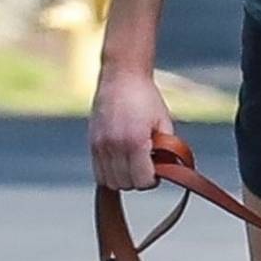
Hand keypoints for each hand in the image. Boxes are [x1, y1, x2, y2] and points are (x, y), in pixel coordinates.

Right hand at [88, 68, 175, 190]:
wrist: (122, 75)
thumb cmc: (146, 98)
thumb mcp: (164, 122)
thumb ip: (167, 148)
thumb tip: (169, 169)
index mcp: (135, 141)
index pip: (142, 181)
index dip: (153, 180)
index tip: (157, 170)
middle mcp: (114, 145)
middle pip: (125, 184)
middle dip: (138, 179)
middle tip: (146, 165)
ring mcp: (100, 145)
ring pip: (109, 181)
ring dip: (123, 179)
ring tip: (132, 163)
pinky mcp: (91, 142)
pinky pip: (98, 172)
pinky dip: (110, 173)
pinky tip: (120, 161)